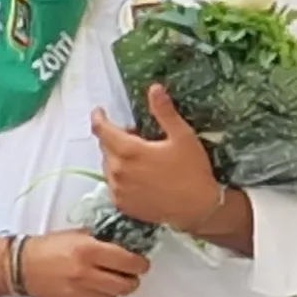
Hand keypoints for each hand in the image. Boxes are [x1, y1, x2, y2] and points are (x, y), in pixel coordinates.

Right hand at [19, 231, 150, 296]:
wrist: (20, 266)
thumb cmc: (46, 248)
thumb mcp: (76, 235)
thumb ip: (102, 240)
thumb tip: (126, 246)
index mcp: (89, 251)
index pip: (131, 262)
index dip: (140, 263)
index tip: (140, 263)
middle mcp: (86, 273)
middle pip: (127, 284)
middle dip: (131, 279)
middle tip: (128, 274)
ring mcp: (80, 292)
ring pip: (114, 296)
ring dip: (114, 288)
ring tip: (105, 279)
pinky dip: (99, 296)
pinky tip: (90, 287)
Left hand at [95, 88, 230, 228]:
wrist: (198, 209)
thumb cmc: (192, 171)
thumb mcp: (182, 137)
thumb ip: (165, 112)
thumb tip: (154, 88)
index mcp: (129, 151)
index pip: (102, 130)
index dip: (98, 118)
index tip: (99, 111)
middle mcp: (117, 171)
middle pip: (106, 147)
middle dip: (116, 137)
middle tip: (137, 136)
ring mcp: (117, 190)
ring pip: (109, 166)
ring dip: (118, 157)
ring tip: (142, 158)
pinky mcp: (121, 204)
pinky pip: (113, 184)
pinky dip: (121, 176)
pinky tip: (140, 176)